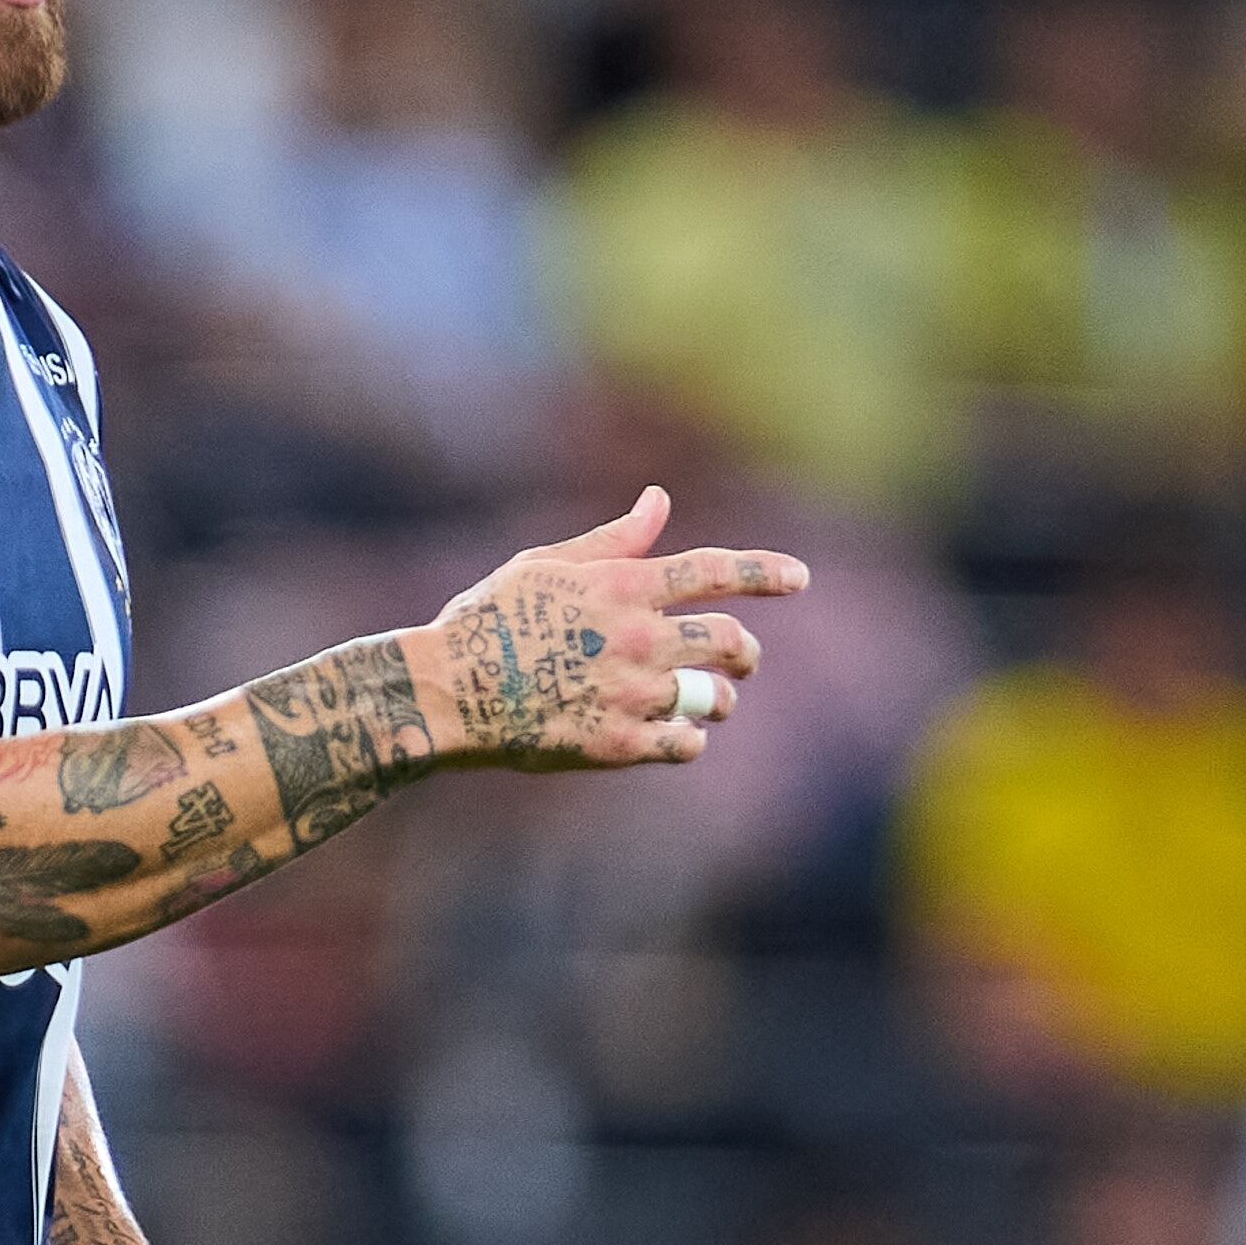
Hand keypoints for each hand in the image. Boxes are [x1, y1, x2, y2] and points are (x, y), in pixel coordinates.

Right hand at [423, 486, 807, 770]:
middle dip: (748, 652)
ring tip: (704, 701)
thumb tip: (659, 500)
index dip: (764, 572)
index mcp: (622, 587)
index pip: (713, 571)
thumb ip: (614, 540)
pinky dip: (688, 739)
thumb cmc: (486, 619)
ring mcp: (630, 694)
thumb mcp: (546, 564)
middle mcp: (636, 637)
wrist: (445, 691)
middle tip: (744, 658)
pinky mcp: (617, 744)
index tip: (801, 578)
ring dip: (718, 698)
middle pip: (732, 642)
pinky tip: (672, 735)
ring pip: (715, 698)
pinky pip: (686, 744)